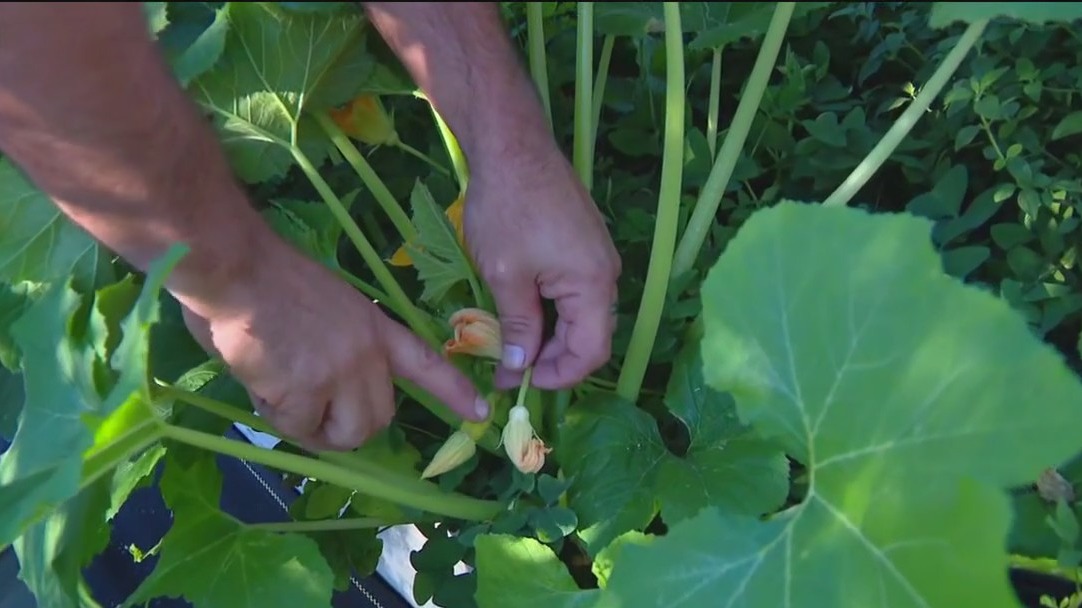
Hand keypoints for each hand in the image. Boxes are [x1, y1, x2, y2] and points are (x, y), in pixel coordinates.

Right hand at [179, 236, 488, 451]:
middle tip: (309, 415)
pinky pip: (298, 428)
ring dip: (312, 430)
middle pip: (378, 419)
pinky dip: (276, 416)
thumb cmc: (267, 277)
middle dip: (345, 430)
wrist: (236, 267)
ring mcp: (339, 374)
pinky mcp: (306, 392)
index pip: (425, 361)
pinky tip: (259, 383)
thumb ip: (336, 345)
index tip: (482, 410)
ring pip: (343, 434)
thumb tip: (314, 383)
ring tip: (280, 398)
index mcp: (373, 327)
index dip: (454, 390)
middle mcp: (366, 354)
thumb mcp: (326, 306)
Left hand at [465, 141, 621, 389]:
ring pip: (580, 315)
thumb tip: (519, 369)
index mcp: (593, 284)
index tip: (521, 383)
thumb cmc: (508, 209)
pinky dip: (551, 310)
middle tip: (509, 370)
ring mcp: (596, 257)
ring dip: (550, 335)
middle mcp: (605, 273)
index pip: (591, 352)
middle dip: (552, 359)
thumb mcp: (506, 275)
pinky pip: (574, 292)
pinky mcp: (583, 244)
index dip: (559, 376)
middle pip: (589, 336)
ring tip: (510, 345)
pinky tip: (521, 313)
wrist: (513, 147)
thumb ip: (518, 327)